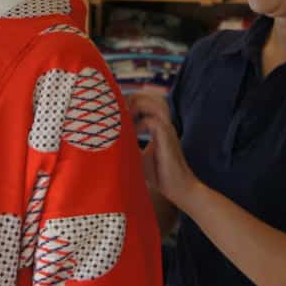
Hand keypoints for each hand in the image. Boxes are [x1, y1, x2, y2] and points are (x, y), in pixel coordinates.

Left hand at [126, 91, 199, 210]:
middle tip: (117, 112)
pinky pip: (153, 122)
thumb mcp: (136, 156)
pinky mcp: (167, 139)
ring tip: (124, 118)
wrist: (179, 189)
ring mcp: (167, 129)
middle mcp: (164, 123)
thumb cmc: (158, 174)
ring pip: (155, 104)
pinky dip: (139, 124)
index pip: (146, 100)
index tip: (114, 111)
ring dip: (136, 107)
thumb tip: (106, 142)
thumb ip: (127, 144)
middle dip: (132, 99)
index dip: (129, 101)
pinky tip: (131, 134)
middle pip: (150, 96)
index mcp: (158, 125)